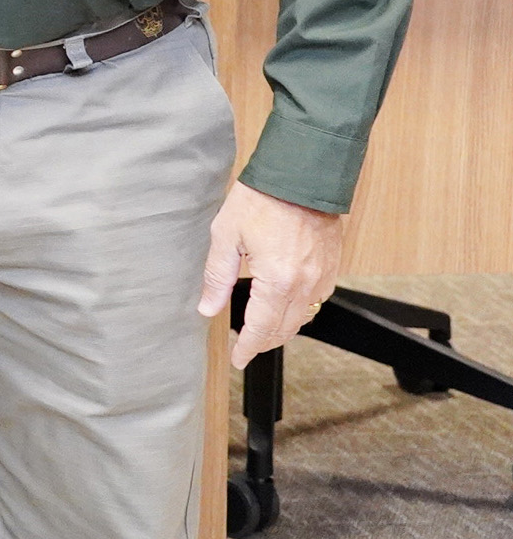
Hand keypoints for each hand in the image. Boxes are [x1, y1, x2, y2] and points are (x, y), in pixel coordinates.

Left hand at [198, 181, 344, 367]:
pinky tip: (282, 306)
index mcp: (276, 280)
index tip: (238, 360)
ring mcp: (322, 278)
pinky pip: (316, 301)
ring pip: (303, 318)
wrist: (301, 178)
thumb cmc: (261, 201)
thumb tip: (207, 308)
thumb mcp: (226, 237)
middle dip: (263, 342)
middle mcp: (304, 284)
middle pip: (284, 329)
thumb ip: (217, 277)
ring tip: (261, 331)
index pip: (260, 327)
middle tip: (245, 347)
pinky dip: (298, 311)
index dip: (248, 347)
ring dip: (282, 329)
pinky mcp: (332, 268)